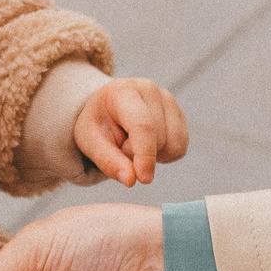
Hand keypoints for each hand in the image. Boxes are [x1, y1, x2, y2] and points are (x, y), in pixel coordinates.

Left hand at [74, 75, 189, 185]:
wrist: (106, 109)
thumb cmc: (97, 124)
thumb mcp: (89, 142)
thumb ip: (108, 161)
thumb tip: (131, 180)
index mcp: (124, 91)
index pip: (143, 126)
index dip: (145, 155)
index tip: (143, 179)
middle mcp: (150, 90)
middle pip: (158, 139)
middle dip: (139, 155)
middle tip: (120, 145)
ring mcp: (168, 99)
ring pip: (174, 145)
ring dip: (154, 156)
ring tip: (134, 143)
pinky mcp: (179, 113)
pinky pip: (181, 147)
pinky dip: (165, 154)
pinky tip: (148, 145)